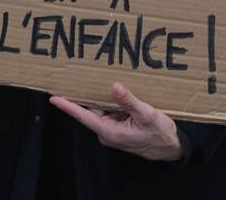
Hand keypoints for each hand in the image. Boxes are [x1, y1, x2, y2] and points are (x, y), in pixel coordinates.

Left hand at [50, 82, 182, 161]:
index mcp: (110, 132)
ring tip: (95, 79)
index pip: (83, 116)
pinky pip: (110, 111)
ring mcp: (113, 129)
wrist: (172, 147)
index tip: (53, 98)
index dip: (68, 106)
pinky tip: (114, 90)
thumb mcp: (146, 115)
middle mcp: (107, 131)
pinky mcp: (119, 126)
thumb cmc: (160, 135)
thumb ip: (129, 101)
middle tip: (75, 77)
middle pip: (91, 109)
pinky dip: (111, 101)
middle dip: (84, 95)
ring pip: (101, 109)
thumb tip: (114, 87)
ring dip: (100, 97)